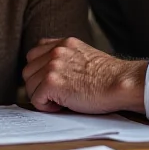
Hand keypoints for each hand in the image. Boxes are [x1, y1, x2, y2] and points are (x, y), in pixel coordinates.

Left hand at [23, 37, 146, 114]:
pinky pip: (35, 99)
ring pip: (29, 86)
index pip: (35, 53)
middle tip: (56, 94)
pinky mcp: (51, 82)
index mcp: (64, 43)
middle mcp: (56, 50)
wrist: (121, 83)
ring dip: (42, 96)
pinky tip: (63, 105)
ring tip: (62, 100)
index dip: (40, 71)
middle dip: (38, 85)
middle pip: (28, 70)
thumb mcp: (84, 56)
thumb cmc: (108, 77)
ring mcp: (52, 65)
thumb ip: (66, 57)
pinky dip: (46, 106)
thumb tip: (48, 73)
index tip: (52, 82)